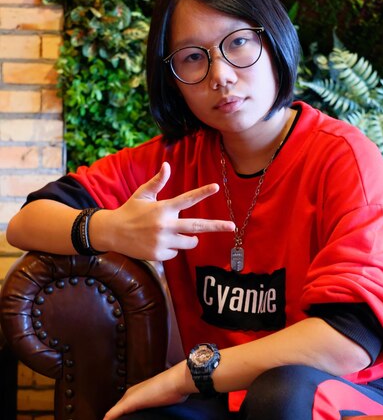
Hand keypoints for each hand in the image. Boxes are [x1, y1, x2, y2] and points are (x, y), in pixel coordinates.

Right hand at [92, 161, 234, 259]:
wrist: (112, 232)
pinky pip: (175, 252)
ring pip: (189, 242)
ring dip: (188, 239)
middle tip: (232, 227)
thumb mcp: (142, 194)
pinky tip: (156, 242)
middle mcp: (165, 225)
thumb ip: (158, 181)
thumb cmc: (130, 210)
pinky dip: (171, 248)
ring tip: (173, 233)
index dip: (202, 192)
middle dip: (217, 226)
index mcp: (163, 208)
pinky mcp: (159, 254)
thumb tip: (167, 165)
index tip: (216, 187)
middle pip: (197, 226)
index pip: (187, 199)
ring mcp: (163, 241)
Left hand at [98, 361, 193, 419]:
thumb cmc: (174, 391)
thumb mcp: (166, 403)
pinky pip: (110, 416)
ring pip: (111, 415)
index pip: (123, 409)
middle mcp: (130, 395)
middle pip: (115, 413)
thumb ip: (160, 409)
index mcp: (137, 394)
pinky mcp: (128, 403)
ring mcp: (128, 398)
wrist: (176, 382)